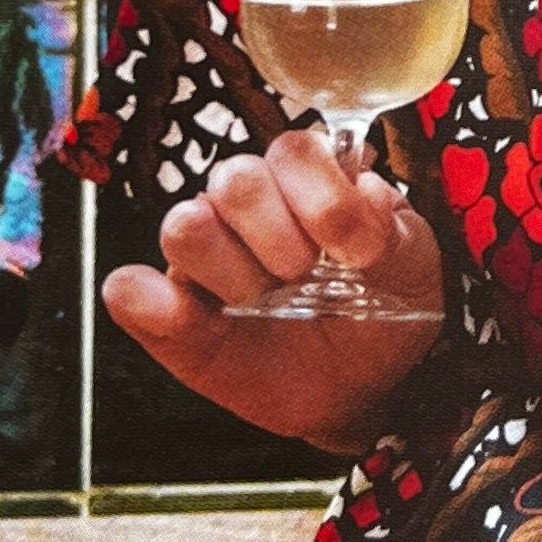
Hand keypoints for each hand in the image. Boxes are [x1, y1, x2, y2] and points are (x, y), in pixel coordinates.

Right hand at [103, 132, 445, 450]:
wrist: (360, 391)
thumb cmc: (384, 314)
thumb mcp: (412, 274)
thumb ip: (393, 233)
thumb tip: (367, 190)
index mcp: (305, 182)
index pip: (293, 150)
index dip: (322, 196)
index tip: (356, 253)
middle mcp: (246, 209)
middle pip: (233, 179)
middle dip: (277, 234)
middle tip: (305, 276)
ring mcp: (204, 261)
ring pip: (183, 226)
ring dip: (230, 270)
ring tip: (262, 304)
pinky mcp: (169, 316)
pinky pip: (129, 292)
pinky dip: (148, 300)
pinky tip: (187, 317)